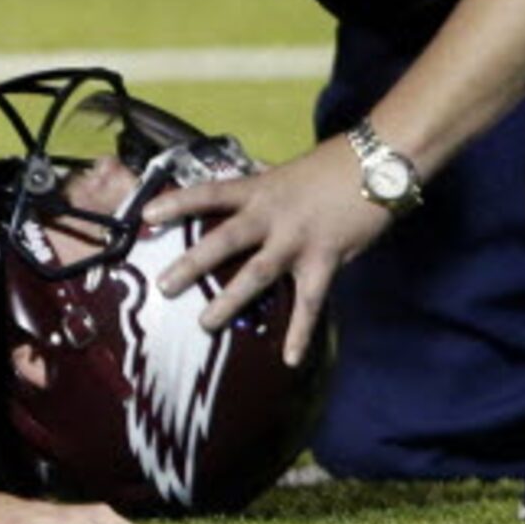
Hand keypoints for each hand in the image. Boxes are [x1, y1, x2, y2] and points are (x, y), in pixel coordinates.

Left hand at [141, 136, 390, 364]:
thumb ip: (260, 189)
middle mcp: (272, 214)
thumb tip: (235, 195)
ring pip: (256, 274)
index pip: (209, 194)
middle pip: (224, 239)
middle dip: (192, 264)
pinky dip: (300, 333)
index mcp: (258, 189)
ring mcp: (298, 239)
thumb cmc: (330, 167)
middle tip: (163, 285)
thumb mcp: (285, 172)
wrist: (377, 165)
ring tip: (204, 323)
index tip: (147, 215)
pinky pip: (309, 303)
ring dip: (229, 300)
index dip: (177, 203)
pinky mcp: (325, 260)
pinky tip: (290, 358)